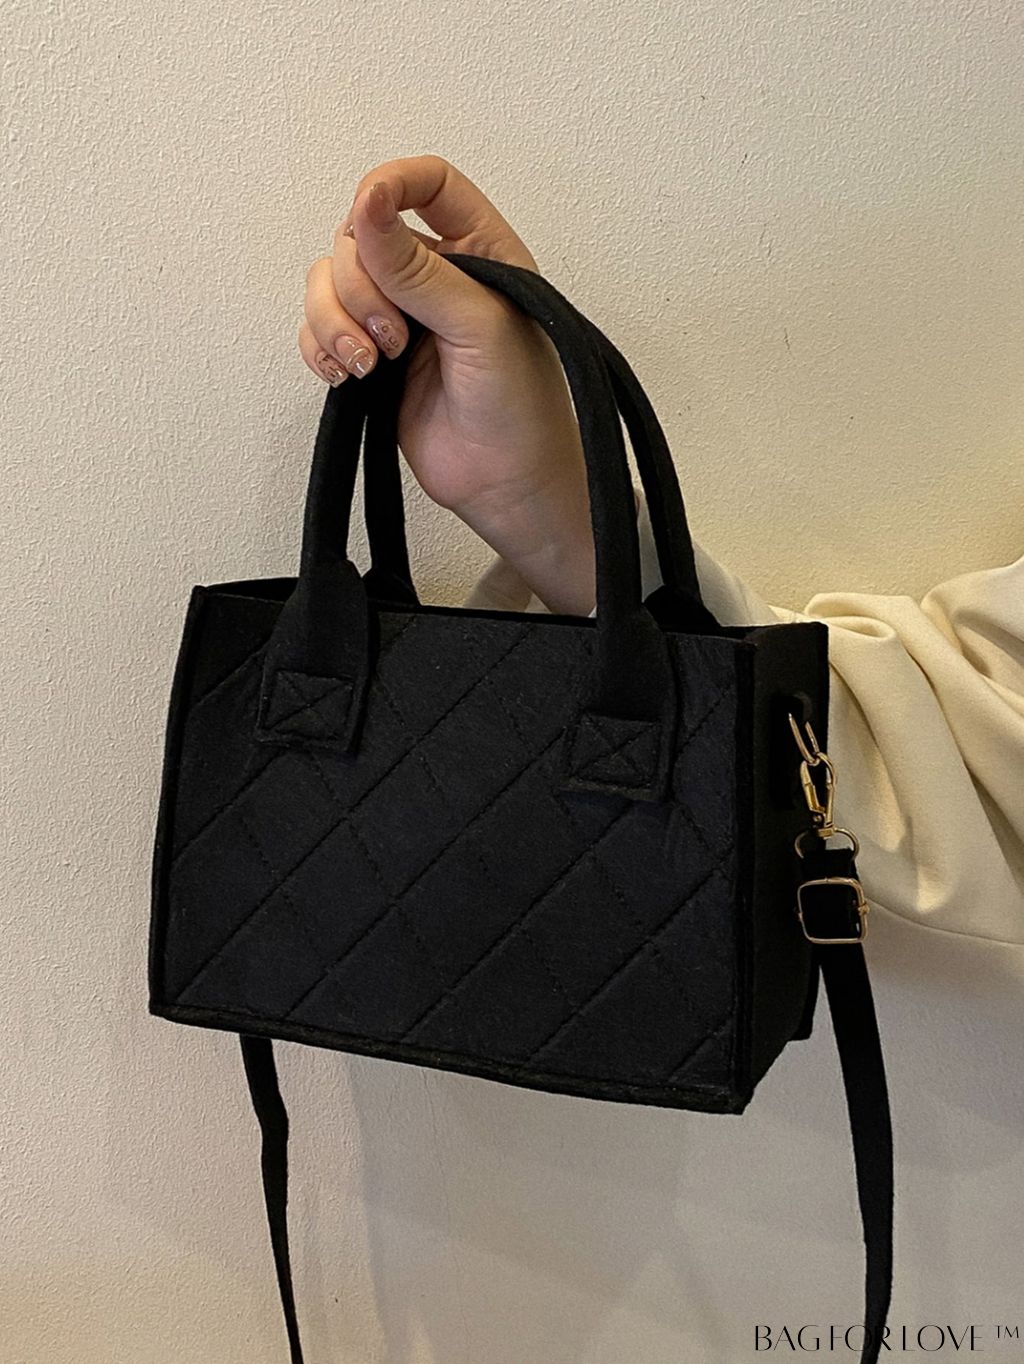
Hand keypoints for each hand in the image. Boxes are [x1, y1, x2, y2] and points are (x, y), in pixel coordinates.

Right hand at [298, 155, 595, 614]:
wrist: (506, 486)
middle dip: (360, 287)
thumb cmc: (521, 408)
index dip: (390, 185)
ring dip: (334, 321)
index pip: (428, 183)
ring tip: (370, 366)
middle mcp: (435, 274)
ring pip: (329, 281)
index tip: (368, 210)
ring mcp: (398, 316)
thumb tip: (368, 205)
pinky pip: (318, 329)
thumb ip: (418, 268)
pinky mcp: (370, 357)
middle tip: (393, 339)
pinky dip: (319, 348)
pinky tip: (346, 377)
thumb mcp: (479, 326)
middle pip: (360, 237)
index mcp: (479, 251)